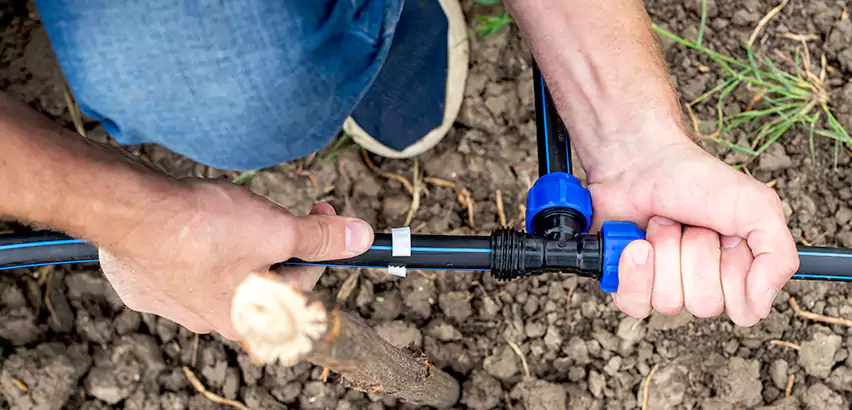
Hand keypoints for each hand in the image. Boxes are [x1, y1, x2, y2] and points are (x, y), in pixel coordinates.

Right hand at [98, 180, 372, 338]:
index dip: (315, 242)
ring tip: (223, 208)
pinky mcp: (142, 282)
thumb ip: (321, 237)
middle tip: (268, 206)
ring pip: (220, 267)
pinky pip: (179, 263)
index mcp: (246, 318)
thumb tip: (362, 238)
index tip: (319, 210)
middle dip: (270, 239)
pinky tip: (187, 218)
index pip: (300, 281)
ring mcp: (171, 304)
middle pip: (259, 276)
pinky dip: (190, 241)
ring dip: (232, 238)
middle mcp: (208, 320)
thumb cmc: (201, 227)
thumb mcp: (275, 229)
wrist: (126, 209)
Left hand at [586, 136, 798, 325]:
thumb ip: (778, 257)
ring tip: (663, 224)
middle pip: (704, 304)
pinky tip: (637, 244)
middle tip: (690, 224)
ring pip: (669, 302)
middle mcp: (701, 285)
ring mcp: (663, 286)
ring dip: (665, 253)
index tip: (728, 235)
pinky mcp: (629, 283)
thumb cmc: (697, 180)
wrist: (640, 161)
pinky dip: (634, 272)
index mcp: (737, 274)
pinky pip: (634, 304)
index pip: (743, 307)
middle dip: (695, 255)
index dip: (733, 270)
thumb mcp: (757, 207)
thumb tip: (760, 308)